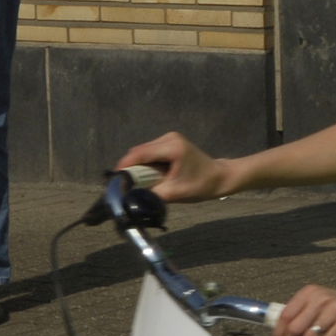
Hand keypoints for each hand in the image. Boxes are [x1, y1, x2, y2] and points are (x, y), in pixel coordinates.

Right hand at [115, 131, 233, 201]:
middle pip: (140, 151)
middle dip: (131, 168)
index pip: (140, 153)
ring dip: (139, 166)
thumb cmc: (201, 185)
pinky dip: (147, 164)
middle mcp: (169, 138)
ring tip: (140, 182)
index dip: (125, 165)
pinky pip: (150, 152)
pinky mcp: (169, 142)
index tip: (115, 179)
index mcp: (172, 147)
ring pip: (143, 152)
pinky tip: (151, 175)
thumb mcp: (175, 193)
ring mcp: (169, 138)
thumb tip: (131, 198)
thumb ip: (152, 194)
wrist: (219, 177)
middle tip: (127, 185)